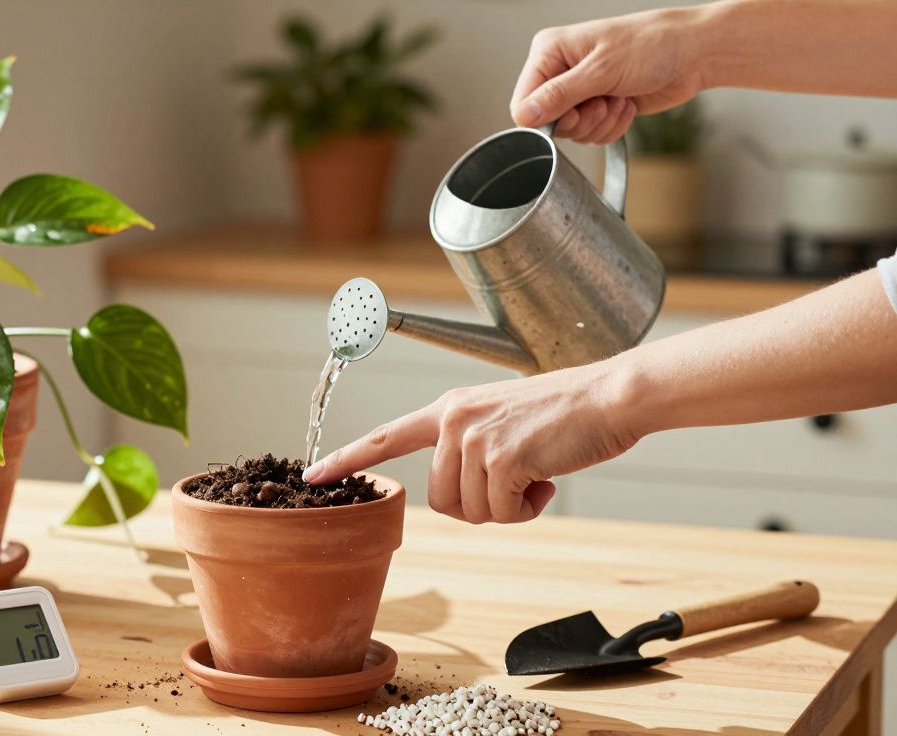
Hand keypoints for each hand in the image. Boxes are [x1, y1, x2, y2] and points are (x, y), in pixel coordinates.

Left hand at [302, 361, 640, 523]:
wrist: (609, 397)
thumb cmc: (566, 414)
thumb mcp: (504, 421)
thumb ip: (471, 448)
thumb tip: (463, 495)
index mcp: (449, 408)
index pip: (385, 437)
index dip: (348, 459)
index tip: (313, 476)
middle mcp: (453, 420)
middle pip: (439, 499)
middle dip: (480, 506)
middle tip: (518, 484)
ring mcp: (474, 438)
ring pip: (471, 511)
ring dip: (507, 509)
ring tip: (535, 476)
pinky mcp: (501, 457)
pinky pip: (501, 513)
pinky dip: (527, 510)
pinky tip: (547, 480)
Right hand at [510, 7, 707, 142]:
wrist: (693, 53)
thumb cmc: (653, 45)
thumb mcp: (602, 70)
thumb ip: (559, 95)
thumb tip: (523, 116)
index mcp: (549, 51)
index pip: (523, 103)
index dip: (546, 119)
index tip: (574, 113)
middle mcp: (560, 71)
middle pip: (548, 123)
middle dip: (581, 121)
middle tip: (603, 101)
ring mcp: (579, 90)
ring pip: (572, 132)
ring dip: (600, 124)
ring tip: (619, 98)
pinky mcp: (598, 106)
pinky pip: (592, 135)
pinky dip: (612, 126)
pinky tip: (626, 104)